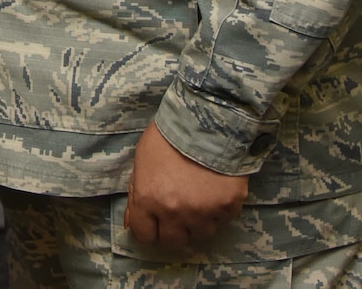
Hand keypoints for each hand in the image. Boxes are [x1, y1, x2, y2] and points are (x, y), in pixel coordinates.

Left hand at [124, 123, 248, 250]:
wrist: (207, 120)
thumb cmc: (169, 136)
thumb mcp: (142, 161)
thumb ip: (137, 194)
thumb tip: (132, 222)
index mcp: (148, 199)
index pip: (144, 235)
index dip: (149, 227)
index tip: (155, 220)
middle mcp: (175, 212)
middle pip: (174, 242)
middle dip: (174, 229)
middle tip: (179, 211)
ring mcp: (203, 212)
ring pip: (201, 234)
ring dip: (199, 221)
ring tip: (199, 196)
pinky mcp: (228, 207)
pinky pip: (223, 219)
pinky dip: (219, 209)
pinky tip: (215, 188)